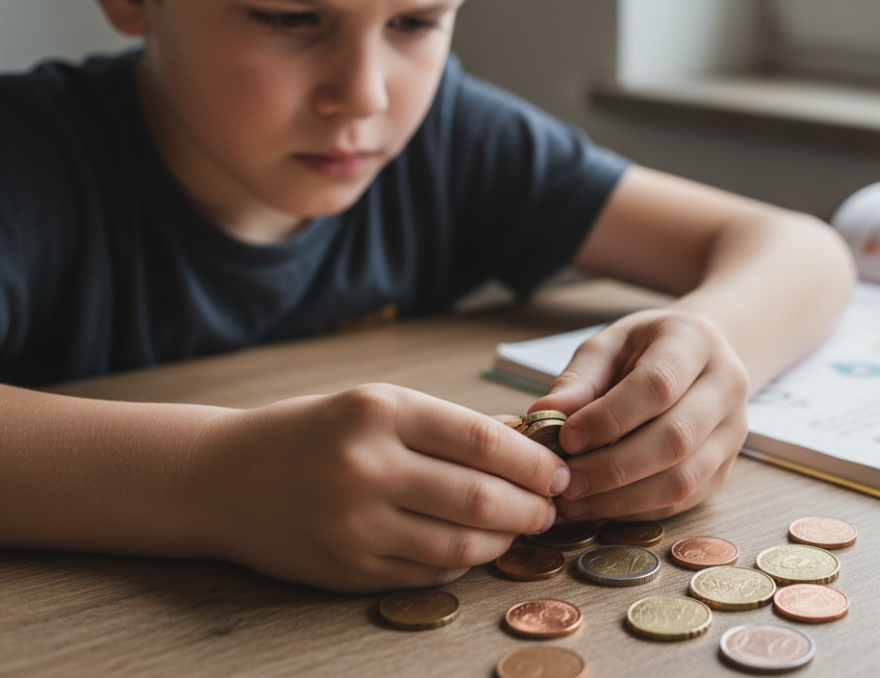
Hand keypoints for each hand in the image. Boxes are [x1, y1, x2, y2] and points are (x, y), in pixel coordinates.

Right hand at [189, 383, 568, 591]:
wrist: (223, 478)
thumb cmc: (313, 432)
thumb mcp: (376, 405)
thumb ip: (449, 425)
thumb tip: (527, 441)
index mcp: (378, 411)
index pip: (482, 440)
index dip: (533, 462)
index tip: (558, 471)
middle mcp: (365, 467)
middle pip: (479, 498)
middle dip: (530, 507)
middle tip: (550, 508)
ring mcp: (353, 525)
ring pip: (460, 544)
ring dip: (504, 540)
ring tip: (518, 528)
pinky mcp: (346, 570)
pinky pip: (428, 572)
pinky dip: (463, 561)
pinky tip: (474, 547)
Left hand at [526, 309, 749, 521]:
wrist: (698, 357)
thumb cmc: (645, 349)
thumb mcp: (609, 345)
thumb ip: (580, 379)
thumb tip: (543, 414)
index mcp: (695, 342)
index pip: (658, 385)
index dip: (610, 417)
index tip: (567, 437)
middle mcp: (726, 387)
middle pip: (676, 439)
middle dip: (613, 467)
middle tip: (565, 481)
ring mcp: (733, 432)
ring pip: (683, 479)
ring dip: (623, 498)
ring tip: (574, 501)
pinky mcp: (725, 468)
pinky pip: (683, 500)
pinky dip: (637, 510)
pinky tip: (599, 506)